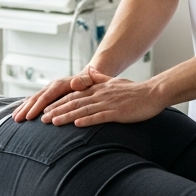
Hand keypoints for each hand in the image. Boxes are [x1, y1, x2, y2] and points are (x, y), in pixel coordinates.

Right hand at [13, 67, 111, 121]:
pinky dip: (26, 106)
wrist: (88, 76)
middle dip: (26, 109)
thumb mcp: (89, 80)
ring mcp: (48, 90)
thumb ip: (83, 81)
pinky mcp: (47, 94)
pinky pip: (34, 100)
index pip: (46, 97)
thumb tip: (75, 82)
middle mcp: (51, 86)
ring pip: (32, 99)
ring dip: (23, 108)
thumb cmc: (90, 81)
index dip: (37, 107)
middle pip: (36, 98)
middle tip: (17, 120)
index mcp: (60, 84)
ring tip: (15, 118)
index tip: (29, 117)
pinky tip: (19, 113)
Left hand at [40, 67, 164, 126]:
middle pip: (74, 102)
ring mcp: (108, 103)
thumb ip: (100, 77)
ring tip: (52, 122)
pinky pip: (100, 117)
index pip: (73, 95)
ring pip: (83, 110)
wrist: (154, 93)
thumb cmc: (135, 90)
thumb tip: (89, 71)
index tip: (45, 108)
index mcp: (98, 89)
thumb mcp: (114, 81)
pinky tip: (77, 125)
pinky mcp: (118, 112)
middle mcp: (100, 94)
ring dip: (66, 116)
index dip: (58, 102)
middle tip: (41, 118)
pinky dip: (87, 120)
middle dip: (56, 110)